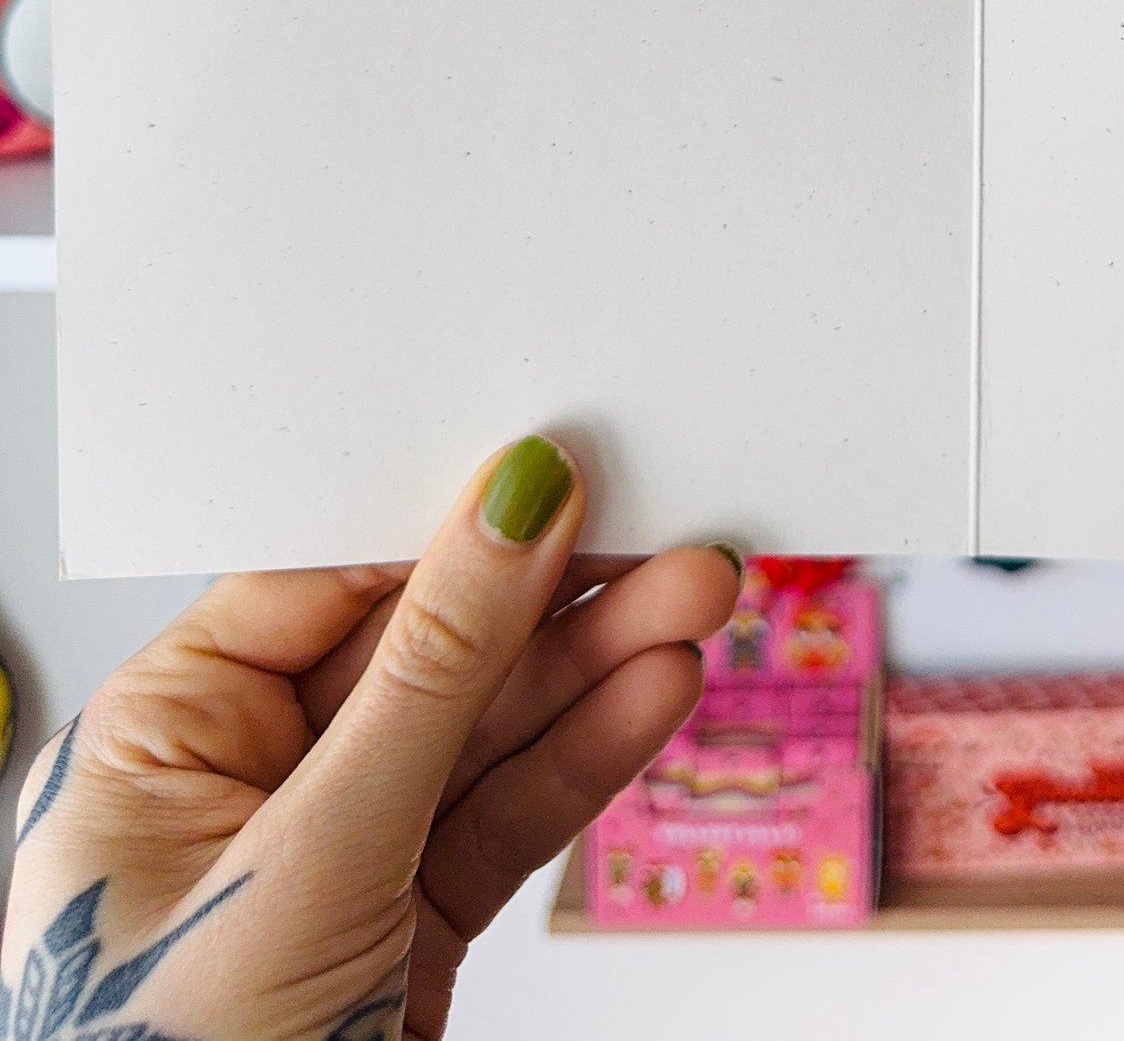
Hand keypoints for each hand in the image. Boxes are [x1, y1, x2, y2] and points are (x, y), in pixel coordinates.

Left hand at [2, 436, 740, 1040]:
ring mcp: (335, 855)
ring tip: (695, 600)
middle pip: (424, 650)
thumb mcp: (311, 856)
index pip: (320, 584)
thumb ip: (426, 677)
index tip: (553, 475)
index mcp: (157, 741)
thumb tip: (502, 512)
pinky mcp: (406, 920)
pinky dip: (585, 758)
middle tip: (665, 537)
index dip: (443, 526)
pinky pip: (505, 813)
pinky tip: (653, 692)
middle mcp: (241, 787)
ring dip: (596, 668)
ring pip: (485, 731)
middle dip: (553, 599)